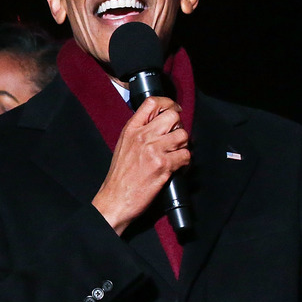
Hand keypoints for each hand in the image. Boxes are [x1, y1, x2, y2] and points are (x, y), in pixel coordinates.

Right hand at [93, 96, 189, 234]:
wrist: (115, 199)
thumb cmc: (120, 176)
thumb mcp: (123, 145)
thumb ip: (139, 131)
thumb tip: (159, 123)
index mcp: (131, 130)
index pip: (152, 103)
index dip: (168, 103)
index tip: (174, 109)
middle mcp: (142, 136)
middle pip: (173, 116)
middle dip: (178, 126)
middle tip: (175, 136)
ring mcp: (153, 150)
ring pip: (183, 135)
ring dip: (183, 145)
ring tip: (174, 154)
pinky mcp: (163, 165)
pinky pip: (185, 155)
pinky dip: (184, 162)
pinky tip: (176, 167)